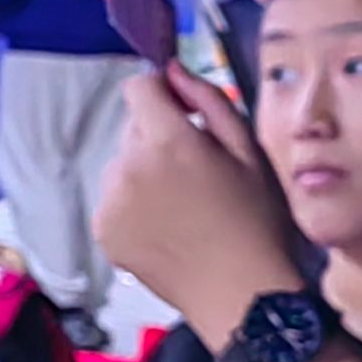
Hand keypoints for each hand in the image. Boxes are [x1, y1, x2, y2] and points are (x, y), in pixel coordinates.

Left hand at [95, 67, 305, 350]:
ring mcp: (110, 202)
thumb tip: (172, 68)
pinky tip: (168, 225)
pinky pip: (114, 198)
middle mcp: (127, 167)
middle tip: (197, 170)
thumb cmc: (257, 220)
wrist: (240, 293)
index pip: (138, 88)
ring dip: (144, 170)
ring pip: (121, 163)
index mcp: (166, 142)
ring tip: (184, 203)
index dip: (162, 93)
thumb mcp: (248, 150)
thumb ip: (209, 100)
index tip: (185, 113)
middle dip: (158, 136)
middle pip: (131, 127)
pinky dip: (134, 203)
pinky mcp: (104, 230)